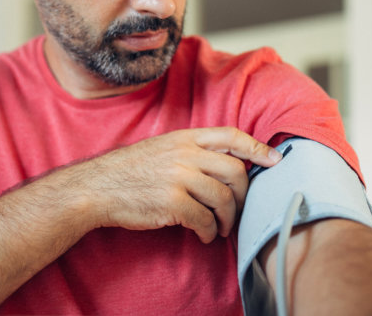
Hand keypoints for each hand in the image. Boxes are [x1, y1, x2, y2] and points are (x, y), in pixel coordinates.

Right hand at [76, 127, 281, 242]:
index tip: (274, 159)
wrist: (97, 188)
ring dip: (227, 218)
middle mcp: (184, 154)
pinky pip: (204, 219)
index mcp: (184, 138)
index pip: (230, 136)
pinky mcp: (172, 203)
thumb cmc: (130, 171)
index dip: (256, 147)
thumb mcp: (161, 148)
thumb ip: (192, 151)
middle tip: (237, 209)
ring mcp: (178, 177)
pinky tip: (204, 235)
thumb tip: (227, 162)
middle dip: (243, 194)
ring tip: (220, 228)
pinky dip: (209, 231)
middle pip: (235, 171)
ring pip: (223, 198)